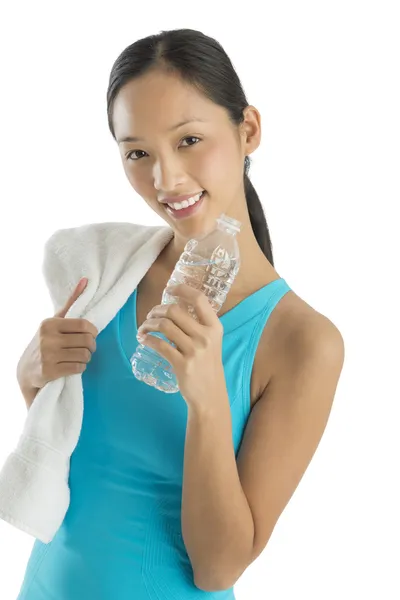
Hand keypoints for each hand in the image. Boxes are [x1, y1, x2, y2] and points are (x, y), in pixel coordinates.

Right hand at [17, 278, 98, 407]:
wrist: (26, 370)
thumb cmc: (46, 341)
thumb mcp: (55, 321)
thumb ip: (71, 302)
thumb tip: (86, 281)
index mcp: (50, 324)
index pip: (84, 324)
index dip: (93, 331)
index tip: (91, 334)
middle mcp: (47, 338)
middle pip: (87, 341)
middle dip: (92, 346)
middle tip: (88, 348)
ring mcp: (48, 356)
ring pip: (84, 355)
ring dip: (86, 357)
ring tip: (80, 356)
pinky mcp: (49, 371)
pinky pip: (78, 367)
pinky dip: (81, 367)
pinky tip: (75, 365)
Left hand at [136, 283, 228, 410]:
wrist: (210, 395)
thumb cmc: (208, 366)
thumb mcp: (211, 342)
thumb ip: (197, 326)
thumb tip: (172, 308)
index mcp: (214, 327)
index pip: (199, 299)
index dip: (182, 289)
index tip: (169, 289)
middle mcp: (206, 336)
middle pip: (175, 310)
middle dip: (157, 310)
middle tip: (150, 315)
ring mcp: (194, 351)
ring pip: (165, 326)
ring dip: (149, 324)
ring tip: (144, 328)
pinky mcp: (182, 364)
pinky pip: (159, 345)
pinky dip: (148, 339)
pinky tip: (143, 339)